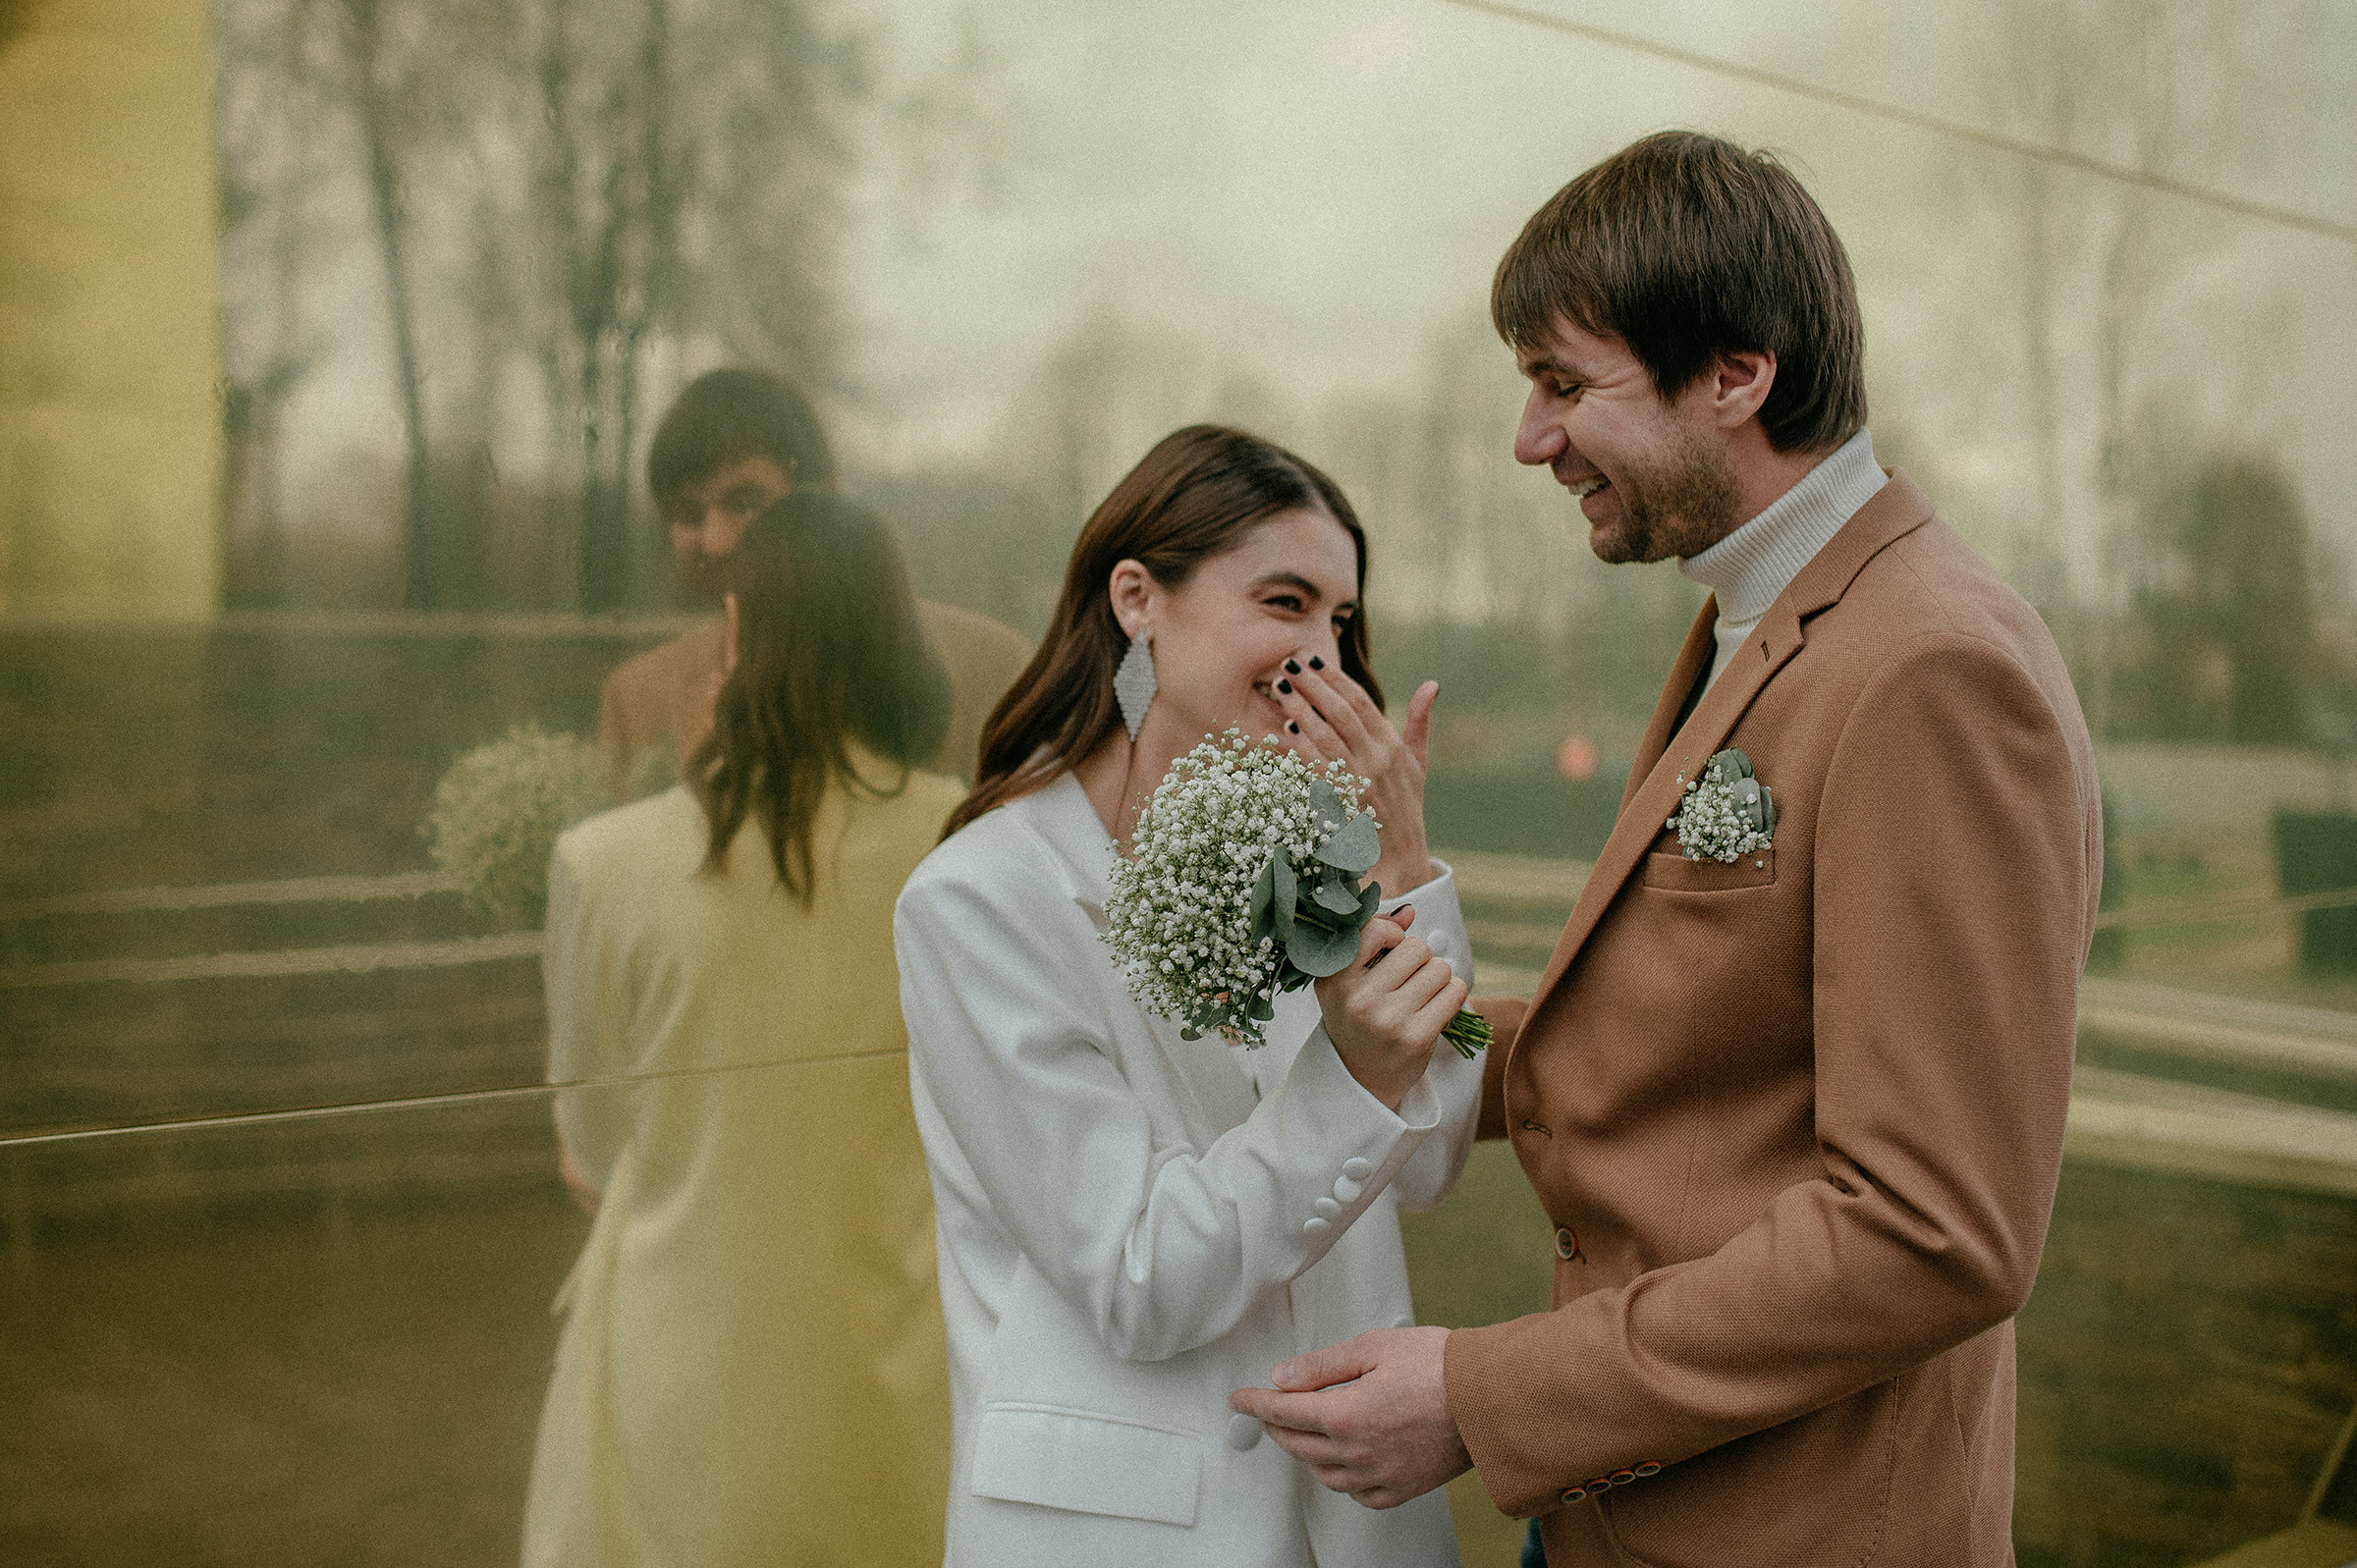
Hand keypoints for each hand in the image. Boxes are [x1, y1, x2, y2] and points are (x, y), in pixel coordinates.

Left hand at [1229, 1327, 1470, 1508]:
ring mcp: (1380, 1476)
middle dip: (1275, 1426)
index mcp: (1346, 1416)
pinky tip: (1341, 1463)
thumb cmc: (1442, 1367)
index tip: (1239, 1398)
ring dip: (1304, 1452)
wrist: (1492, 1399)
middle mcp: (1358, 1453)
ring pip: (1323, 1473)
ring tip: (1300, 1432)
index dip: (1255, 1403)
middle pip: (1298, 1445)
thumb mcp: (1374, 1347)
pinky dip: (1340, 1478)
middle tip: (1266, 1410)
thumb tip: (1283, 1377)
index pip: (1283, 1412)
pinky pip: (1357, 1493)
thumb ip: (1322, 1365)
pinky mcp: (1402, 1489)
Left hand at [1270, 659, 1438, 897]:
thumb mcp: (1417, 764)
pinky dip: (1302, 748)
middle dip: (1313, 685)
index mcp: (1393, 745)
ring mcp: (1362, 781)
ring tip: (1281, 688)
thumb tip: (1432, 684)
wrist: (1400, 859)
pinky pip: (1318, 768)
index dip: (1336, 678)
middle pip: (1341, 712)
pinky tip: (1285, 730)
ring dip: (1301, 710)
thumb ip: (1420, 722)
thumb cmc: (1406, 808)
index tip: (1313, 659)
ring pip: (1327, 736)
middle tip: (1287, 663)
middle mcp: (1379, 759)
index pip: (1361, 702)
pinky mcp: (1345, 802)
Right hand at [1315, 905, 1465, 1109]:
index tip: (1389, 953)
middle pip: (1416, 948)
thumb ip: (1374, 940)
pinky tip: (1434, 1009)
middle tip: (1406, 981)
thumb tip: (1409, 912)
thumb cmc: (1357, 1018)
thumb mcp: (1349, 980)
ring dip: (1437, 978)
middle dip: (1418, 960)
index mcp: (1333, 978)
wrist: (1361, 1078)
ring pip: (1440, 968)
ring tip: (1419, 996)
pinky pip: (1455, 992)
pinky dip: (1451, 995)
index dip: (1392, 935)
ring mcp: (1388, 1020)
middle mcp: (1358, 999)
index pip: (1375, 930)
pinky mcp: (1417, 1037)